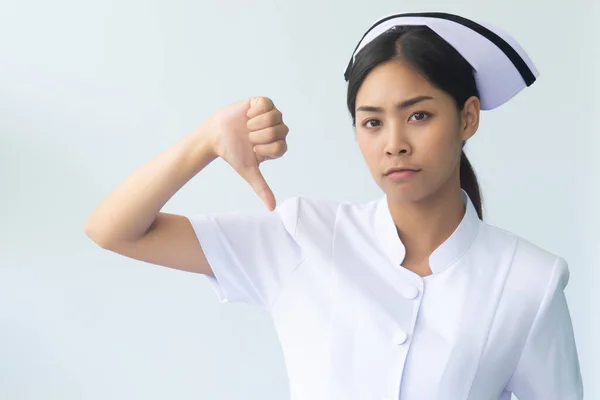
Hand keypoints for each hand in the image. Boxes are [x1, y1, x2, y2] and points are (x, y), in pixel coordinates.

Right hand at [202, 96, 288, 210]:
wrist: (216, 136)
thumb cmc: (233, 153)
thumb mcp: (249, 170)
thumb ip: (262, 187)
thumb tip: (272, 208)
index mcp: (278, 146)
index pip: (279, 148)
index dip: (262, 149)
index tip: (252, 149)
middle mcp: (278, 130)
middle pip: (278, 132)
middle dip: (258, 136)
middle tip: (248, 137)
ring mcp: (271, 115)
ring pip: (274, 117)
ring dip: (255, 124)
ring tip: (247, 126)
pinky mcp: (262, 102)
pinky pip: (266, 104)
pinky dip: (254, 111)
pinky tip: (247, 116)